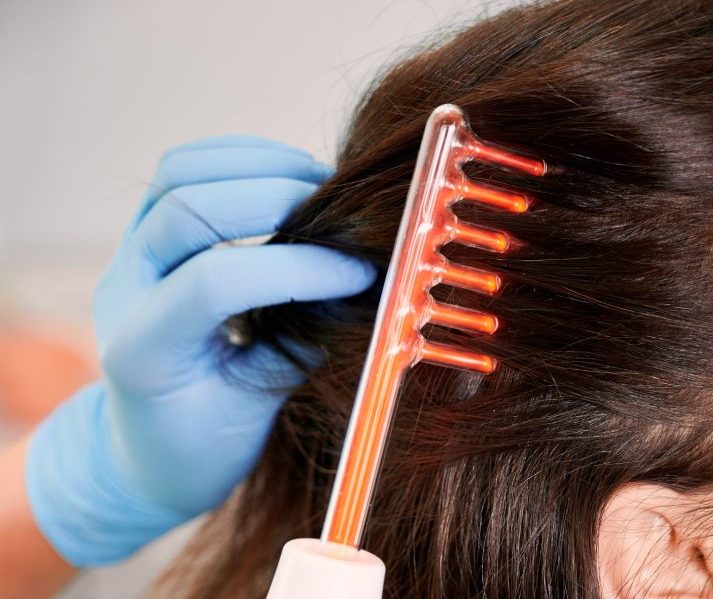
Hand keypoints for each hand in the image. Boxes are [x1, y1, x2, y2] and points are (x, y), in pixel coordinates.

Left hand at [25, 135, 375, 565]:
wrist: (144, 449)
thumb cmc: (197, 446)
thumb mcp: (250, 414)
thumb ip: (296, 346)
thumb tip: (360, 291)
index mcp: (142, 351)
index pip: (214, 281)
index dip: (295, 268)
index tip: (358, 274)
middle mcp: (124, 290)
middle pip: (188, 208)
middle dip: (275, 198)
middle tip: (340, 213)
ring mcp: (129, 256)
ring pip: (178, 173)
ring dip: (256, 164)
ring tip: (319, 183)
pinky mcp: (147, 236)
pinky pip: (183, 171)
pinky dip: (240, 159)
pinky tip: (289, 175)